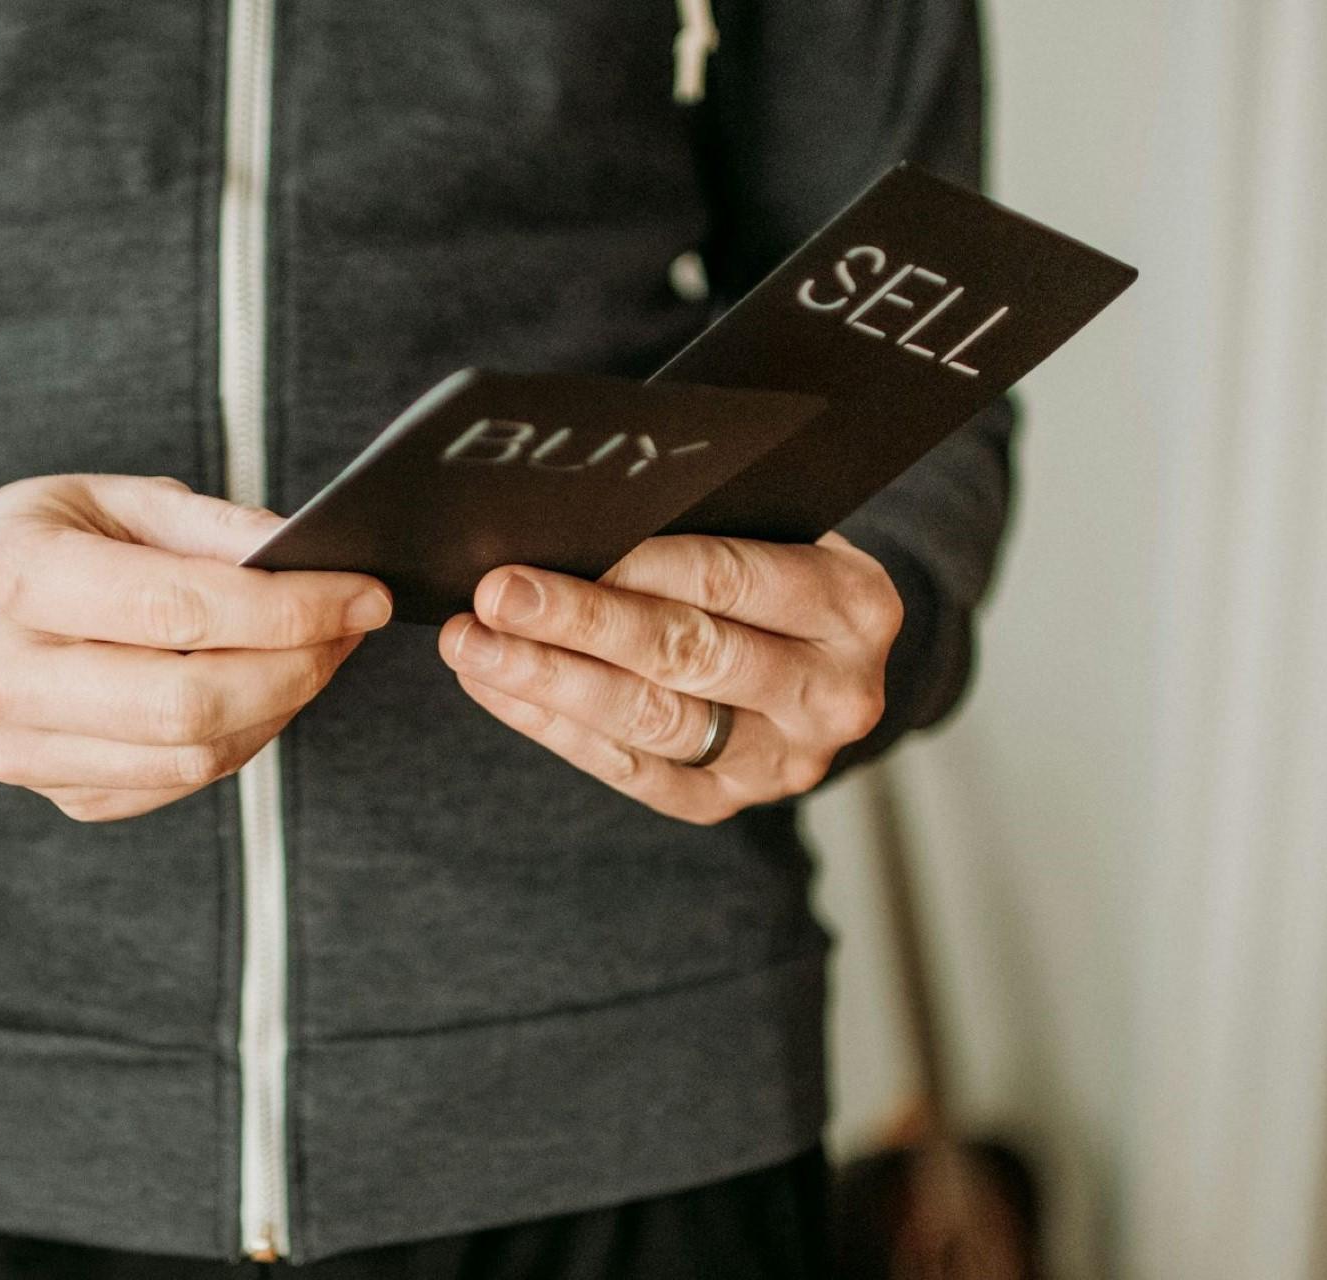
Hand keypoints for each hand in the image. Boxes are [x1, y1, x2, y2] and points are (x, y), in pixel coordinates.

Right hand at [0, 475, 390, 821]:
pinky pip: (179, 784)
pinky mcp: (54, 794)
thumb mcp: (121, 498)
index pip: (177, 609)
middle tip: (349, 629)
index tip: (365, 594)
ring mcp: (18, 751)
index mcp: (11, 575)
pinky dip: (242, 739)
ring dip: (281, 707)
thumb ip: (216, 529)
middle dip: (297, 668)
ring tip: (317, 654)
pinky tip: (263, 692)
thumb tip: (313, 562)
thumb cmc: (55, 537)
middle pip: (188, 703)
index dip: (289, 609)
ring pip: (193, 756)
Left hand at [437, 533, 901, 822]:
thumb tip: (569, 515)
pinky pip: (630, 770)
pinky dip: (553, 726)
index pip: (730, 580)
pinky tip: (495, 686)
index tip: (558, 546)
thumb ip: (699, 524)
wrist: (820, 658)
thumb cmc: (774, 566)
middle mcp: (833, 693)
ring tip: (473, 645)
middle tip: (494, 596)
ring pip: (651, 721)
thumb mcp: (772, 530)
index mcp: (853, 606)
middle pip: (686, 655)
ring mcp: (784, 761)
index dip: (634, 567)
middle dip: (577, 624)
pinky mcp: (728, 802)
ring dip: (548, 680)